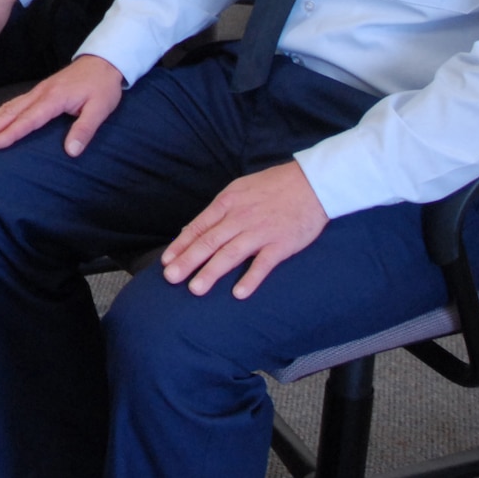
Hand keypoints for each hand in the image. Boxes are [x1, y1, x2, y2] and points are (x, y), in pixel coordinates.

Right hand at [0, 54, 125, 155]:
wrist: (103, 61)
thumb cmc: (102, 87)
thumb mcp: (100, 109)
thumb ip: (85, 129)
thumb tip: (71, 152)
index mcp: (54, 98)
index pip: (29, 119)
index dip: (12, 133)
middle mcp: (40, 94)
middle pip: (10, 112)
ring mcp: (37, 92)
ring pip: (8, 107)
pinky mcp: (37, 92)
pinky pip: (12, 103)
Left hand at [160, 162, 328, 300]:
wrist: (312, 184)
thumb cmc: (272, 187)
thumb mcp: (238, 190)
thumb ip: (217, 211)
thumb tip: (192, 229)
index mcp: (227, 203)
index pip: (198, 227)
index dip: (180, 245)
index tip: (166, 261)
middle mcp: (239, 218)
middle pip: (208, 242)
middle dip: (187, 261)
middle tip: (170, 278)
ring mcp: (260, 232)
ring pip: (230, 254)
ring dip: (211, 272)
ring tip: (195, 289)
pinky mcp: (281, 244)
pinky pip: (263, 264)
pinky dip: (251, 279)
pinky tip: (239, 294)